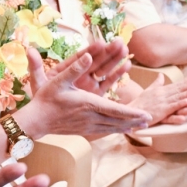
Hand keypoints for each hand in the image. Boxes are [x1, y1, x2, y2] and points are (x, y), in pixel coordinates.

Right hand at [15, 46, 150, 137]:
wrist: (36, 120)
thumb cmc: (46, 99)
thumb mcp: (58, 80)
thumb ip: (75, 68)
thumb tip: (88, 55)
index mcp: (88, 103)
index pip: (115, 110)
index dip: (132, 113)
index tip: (146, 114)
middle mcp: (90, 117)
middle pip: (117, 120)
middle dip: (134, 120)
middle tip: (149, 120)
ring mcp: (87, 125)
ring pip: (112, 127)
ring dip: (127, 126)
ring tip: (140, 126)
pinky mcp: (83, 130)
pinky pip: (103, 131)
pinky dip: (115, 130)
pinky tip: (120, 131)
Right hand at [130, 78, 186, 125]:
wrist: (131, 112)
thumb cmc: (140, 102)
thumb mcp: (148, 91)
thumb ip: (156, 83)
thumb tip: (161, 75)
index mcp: (161, 90)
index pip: (176, 86)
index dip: (186, 83)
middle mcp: (162, 95)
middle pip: (178, 90)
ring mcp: (162, 102)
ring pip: (177, 97)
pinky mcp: (161, 111)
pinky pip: (171, 107)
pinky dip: (179, 104)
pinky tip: (186, 101)